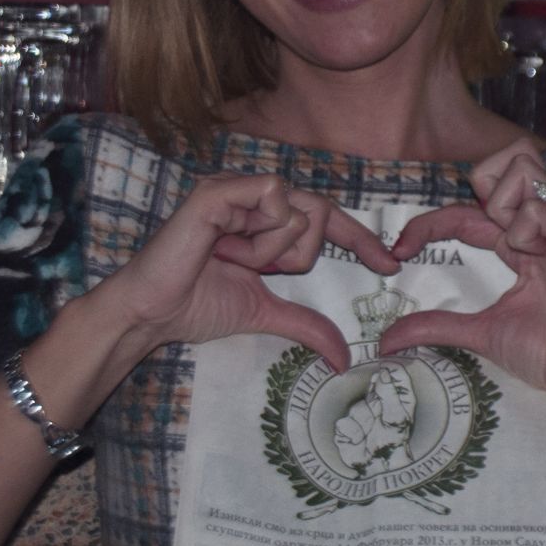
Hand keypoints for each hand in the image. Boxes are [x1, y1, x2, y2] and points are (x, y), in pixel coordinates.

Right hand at [97, 175, 395, 370]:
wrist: (154, 314)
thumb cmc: (196, 306)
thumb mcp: (265, 312)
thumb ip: (305, 324)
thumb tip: (342, 356)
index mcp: (262, 217)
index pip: (325, 217)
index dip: (361, 238)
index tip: (391, 264)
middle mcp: (250, 195)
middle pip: (319, 211)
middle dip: (299, 254)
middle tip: (262, 271)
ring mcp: (234, 189)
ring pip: (299, 210)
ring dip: (272, 250)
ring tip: (231, 261)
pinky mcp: (218, 190)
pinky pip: (274, 198)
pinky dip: (260, 235)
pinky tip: (227, 249)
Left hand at [376, 142, 545, 427]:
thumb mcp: (479, 334)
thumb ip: (436, 326)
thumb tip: (386, 340)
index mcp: (517, 240)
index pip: (467, 208)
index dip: (429, 222)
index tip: (398, 251)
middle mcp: (539, 224)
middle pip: (507, 160)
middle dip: (480, 186)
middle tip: (474, 232)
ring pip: (524, 167)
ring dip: (503, 200)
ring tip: (510, 243)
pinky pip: (541, 209)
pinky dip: (526, 228)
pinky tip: (531, 255)